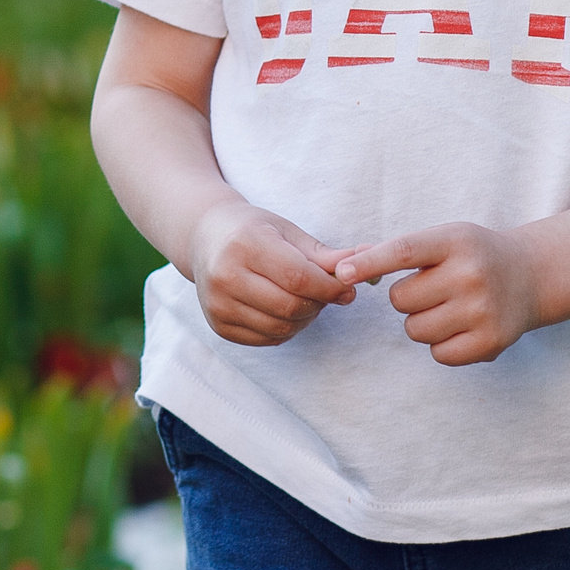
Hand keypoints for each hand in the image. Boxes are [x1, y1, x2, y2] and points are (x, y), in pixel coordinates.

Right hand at [185, 200, 356, 346]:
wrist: (204, 237)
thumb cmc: (252, 230)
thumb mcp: (286, 231)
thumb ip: (324, 254)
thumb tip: (365, 264)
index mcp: (244, 245)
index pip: (298, 277)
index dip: (330, 288)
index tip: (347, 289)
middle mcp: (225, 276)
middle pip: (290, 306)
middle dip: (319, 304)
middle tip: (327, 294)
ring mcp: (218, 304)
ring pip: (280, 328)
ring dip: (305, 319)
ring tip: (306, 300)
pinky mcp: (218, 326)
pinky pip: (266, 340)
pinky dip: (286, 329)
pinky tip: (285, 310)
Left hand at [335, 224, 541, 365]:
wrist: (530, 275)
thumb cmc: (473, 255)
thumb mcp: (444, 238)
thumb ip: (398, 251)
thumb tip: (345, 266)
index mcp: (455, 242)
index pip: (404, 252)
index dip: (370, 263)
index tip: (342, 273)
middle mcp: (471, 275)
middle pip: (400, 299)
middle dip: (405, 297)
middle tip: (432, 288)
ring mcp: (483, 310)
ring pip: (415, 329)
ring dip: (421, 321)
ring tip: (448, 306)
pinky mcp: (491, 342)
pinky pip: (438, 354)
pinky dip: (441, 344)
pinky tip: (461, 326)